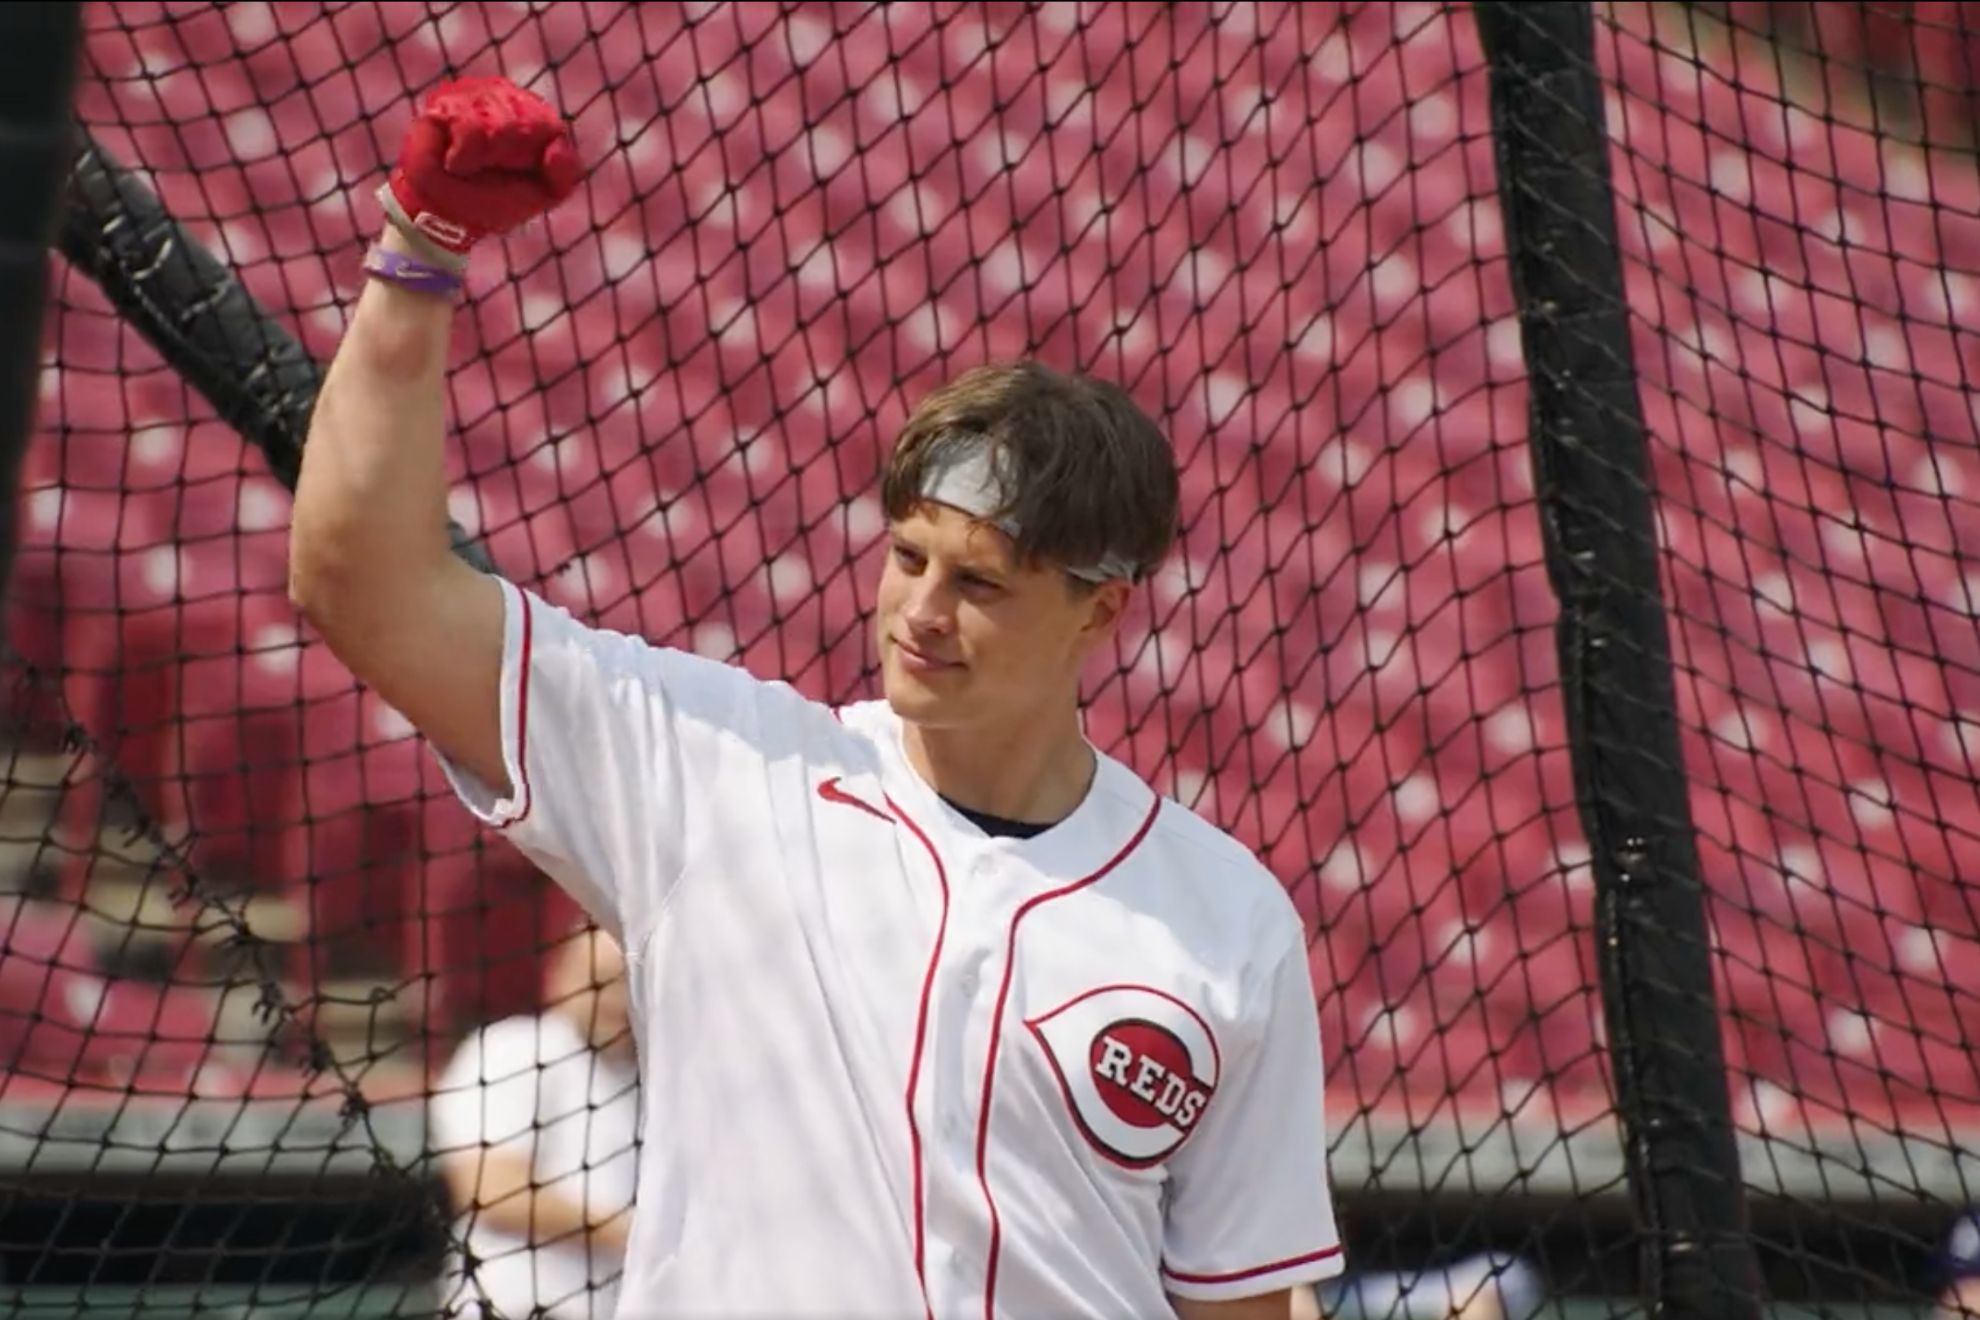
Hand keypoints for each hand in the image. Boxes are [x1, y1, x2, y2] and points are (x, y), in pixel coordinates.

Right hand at [382, 75, 583, 263]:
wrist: (449, 215)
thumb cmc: (495, 198)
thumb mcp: (544, 192)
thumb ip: (566, 171)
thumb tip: (556, 147)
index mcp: (534, 113)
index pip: (549, 126)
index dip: (533, 156)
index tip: (517, 171)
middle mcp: (505, 96)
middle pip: (527, 122)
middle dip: (511, 157)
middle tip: (491, 169)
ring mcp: (474, 94)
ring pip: (500, 123)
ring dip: (487, 157)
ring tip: (471, 166)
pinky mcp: (445, 101)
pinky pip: (469, 126)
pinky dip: (464, 156)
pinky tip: (455, 162)